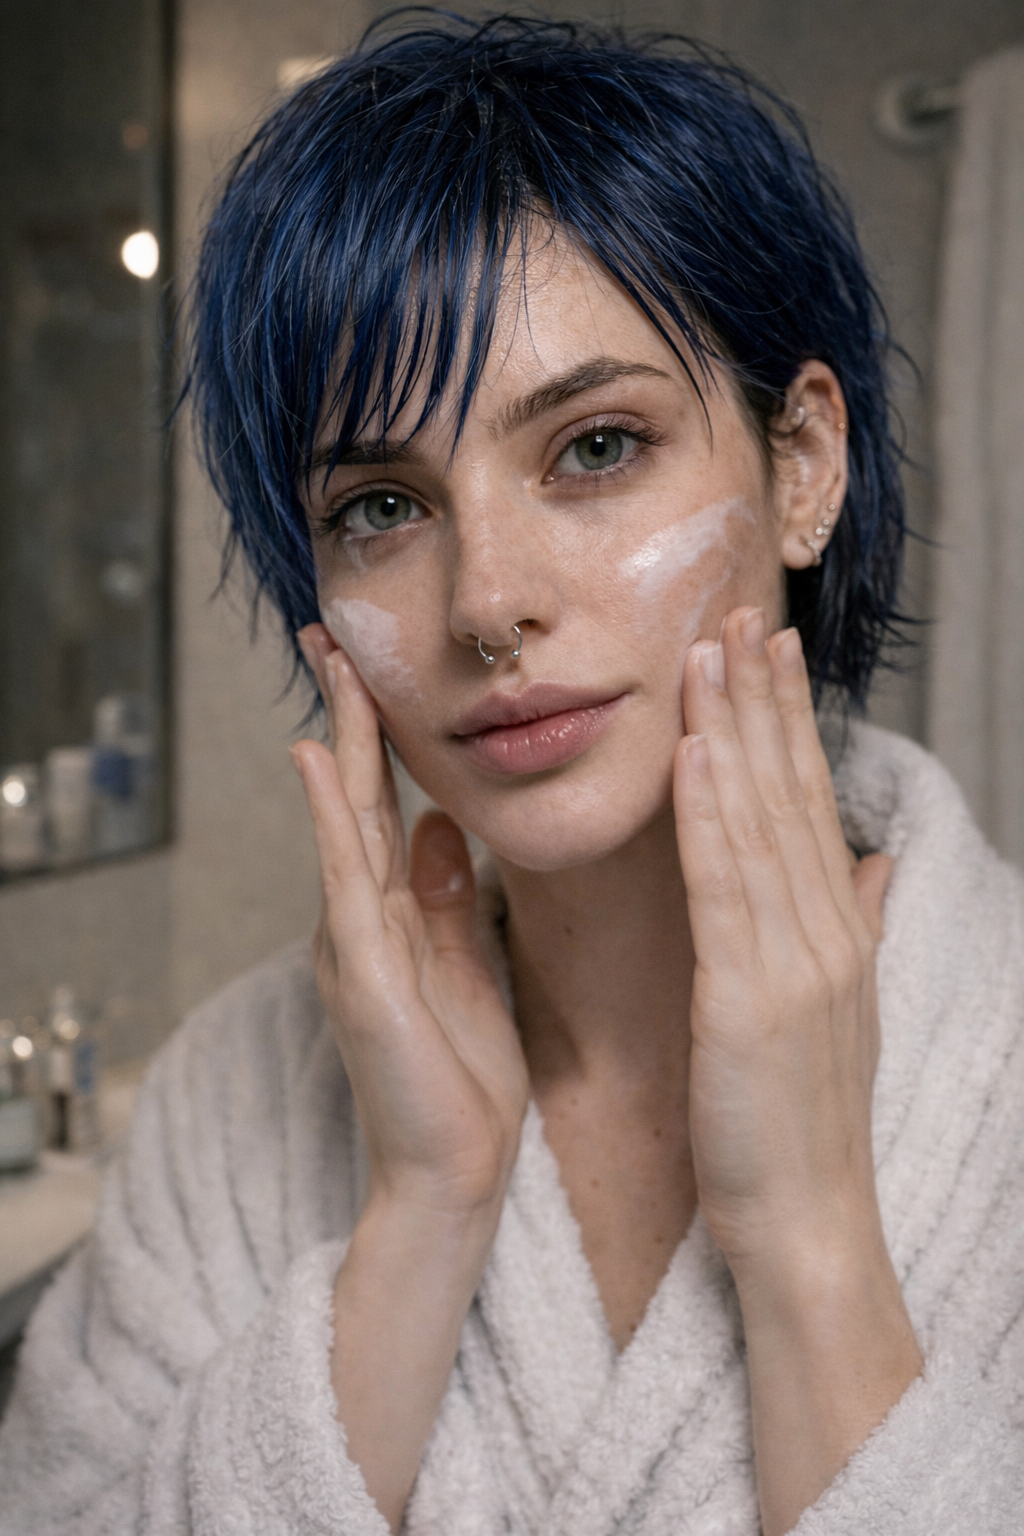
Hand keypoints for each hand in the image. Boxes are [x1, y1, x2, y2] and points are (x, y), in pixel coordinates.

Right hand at [292, 624, 528, 1225]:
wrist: (452, 1176)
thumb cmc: (461, 1081)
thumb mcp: (463, 968)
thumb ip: (443, 898)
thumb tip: (434, 823)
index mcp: (393, 916)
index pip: (384, 805)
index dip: (382, 736)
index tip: (378, 669)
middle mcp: (362, 918)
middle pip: (355, 796)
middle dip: (349, 713)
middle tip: (332, 634)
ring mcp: (354, 942)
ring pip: (345, 820)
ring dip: (340, 738)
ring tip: (330, 663)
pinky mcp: (361, 973)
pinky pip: (345, 879)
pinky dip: (332, 816)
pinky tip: (322, 759)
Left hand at [674, 608, 919, 1534]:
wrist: (805, 1221)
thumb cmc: (799, 1120)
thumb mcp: (838, 1011)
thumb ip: (852, 926)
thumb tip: (872, 863)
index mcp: (836, 930)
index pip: (806, 802)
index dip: (785, 722)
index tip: (766, 652)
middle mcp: (824, 930)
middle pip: (788, 793)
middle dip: (760, 701)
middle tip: (738, 617)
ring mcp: (794, 961)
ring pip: (758, 821)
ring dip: (731, 732)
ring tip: (709, 655)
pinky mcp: (749, 998)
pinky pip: (725, 887)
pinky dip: (708, 815)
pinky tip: (691, 756)